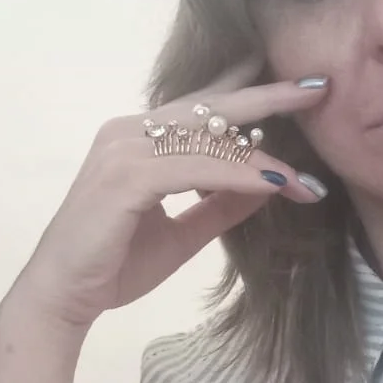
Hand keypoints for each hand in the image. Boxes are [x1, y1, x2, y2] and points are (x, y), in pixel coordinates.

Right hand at [13, 59, 327, 332]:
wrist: (64, 296)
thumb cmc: (113, 265)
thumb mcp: (182, 232)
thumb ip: (219, 205)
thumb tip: (267, 185)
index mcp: (138, 138)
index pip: (202, 107)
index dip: (250, 95)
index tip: (298, 89)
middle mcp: (129, 130)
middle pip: (211, 106)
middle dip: (269, 96)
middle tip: (318, 86)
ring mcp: (125, 148)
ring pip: (209, 138)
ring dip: (263, 157)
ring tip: (307, 175)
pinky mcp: (126, 175)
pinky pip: (197, 168)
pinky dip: (239, 176)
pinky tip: (274, 184)